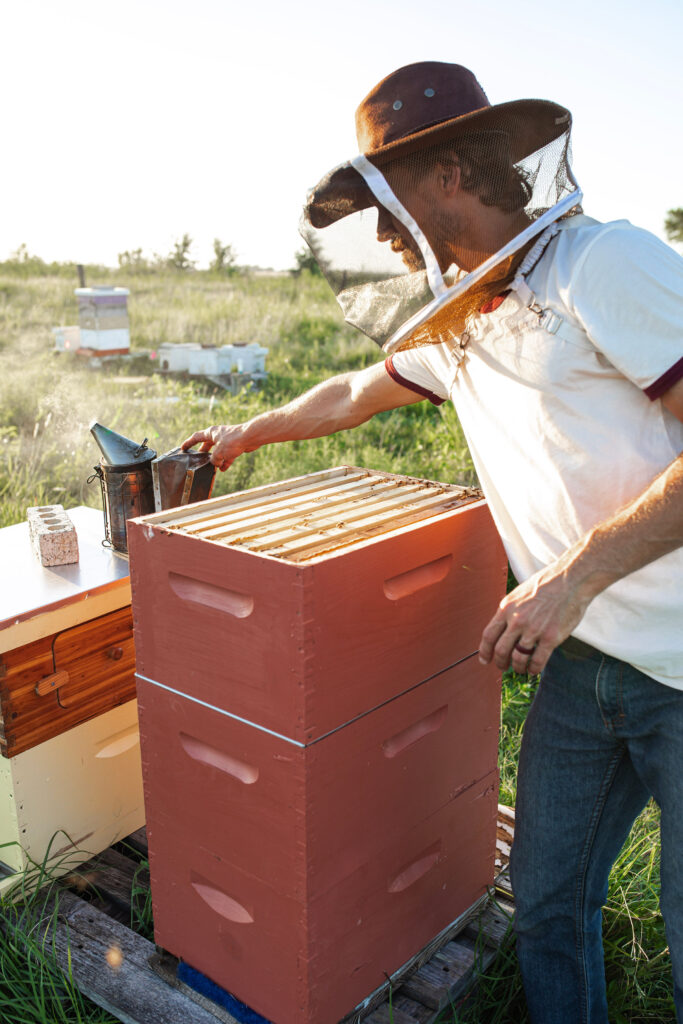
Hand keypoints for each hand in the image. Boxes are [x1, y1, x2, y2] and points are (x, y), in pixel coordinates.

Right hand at [181, 424, 245, 471]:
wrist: (250, 437)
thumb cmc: (233, 440)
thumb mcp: (219, 452)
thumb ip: (214, 459)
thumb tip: (215, 463)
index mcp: (211, 433)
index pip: (196, 437)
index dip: (189, 443)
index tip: (183, 448)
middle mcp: (218, 435)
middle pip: (207, 444)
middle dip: (203, 452)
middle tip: (198, 459)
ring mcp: (227, 440)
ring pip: (218, 451)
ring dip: (215, 459)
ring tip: (211, 467)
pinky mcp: (235, 446)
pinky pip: (227, 455)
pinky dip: (225, 461)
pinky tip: (223, 469)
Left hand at [478, 562, 594, 674]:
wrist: (570, 580)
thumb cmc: (546, 585)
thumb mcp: (519, 595)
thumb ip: (510, 612)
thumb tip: (502, 629)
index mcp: (506, 608)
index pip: (489, 635)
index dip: (484, 651)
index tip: (484, 660)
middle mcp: (517, 621)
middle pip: (500, 650)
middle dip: (500, 663)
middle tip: (502, 667)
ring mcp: (533, 630)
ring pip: (518, 658)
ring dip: (517, 668)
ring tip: (520, 670)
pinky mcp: (550, 637)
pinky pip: (538, 660)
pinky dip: (534, 669)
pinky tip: (534, 670)